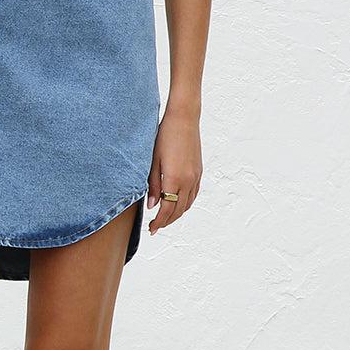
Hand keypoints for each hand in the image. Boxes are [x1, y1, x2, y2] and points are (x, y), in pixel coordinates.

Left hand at [147, 108, 201, 234]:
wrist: (183, 120)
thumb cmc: (164, 137)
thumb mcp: (153, 161)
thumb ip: (153, 185)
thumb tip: (152, 206)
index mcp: (174, 179)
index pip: (167, 209)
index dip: (159, 222)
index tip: (151, 229)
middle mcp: (188, 181)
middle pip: (178, 210)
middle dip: (166, 221)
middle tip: (155, 227)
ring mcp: (195, 177)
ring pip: (187, 205)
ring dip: (176, 214)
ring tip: (164, 218)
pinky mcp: (198, 172)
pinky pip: (193, 195)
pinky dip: (185, 204)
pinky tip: (177, 205)